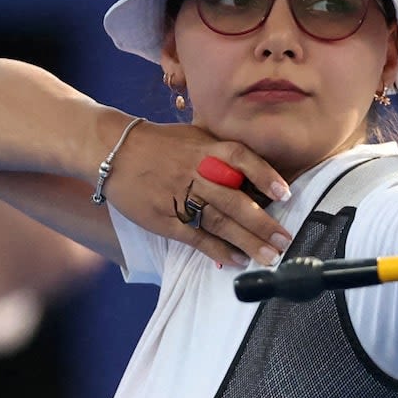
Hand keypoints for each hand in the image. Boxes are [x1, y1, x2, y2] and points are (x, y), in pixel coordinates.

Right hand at [106, 121, 293, 268]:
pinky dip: (217, 250)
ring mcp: (179, 197)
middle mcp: (196, 172)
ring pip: (218, 222)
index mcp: (205, 148)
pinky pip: (195, 237)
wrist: (113, 150)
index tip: (284, 193)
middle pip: (234, 200)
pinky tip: (236, 260)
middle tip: (284, 240)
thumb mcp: (194, 136)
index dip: (264, 175)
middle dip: (262, 223)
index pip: (240, 158)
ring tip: (269, 257)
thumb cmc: (160, 143)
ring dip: (246, 241)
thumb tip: (256, 171)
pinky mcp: (164, 219)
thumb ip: (223, 151)